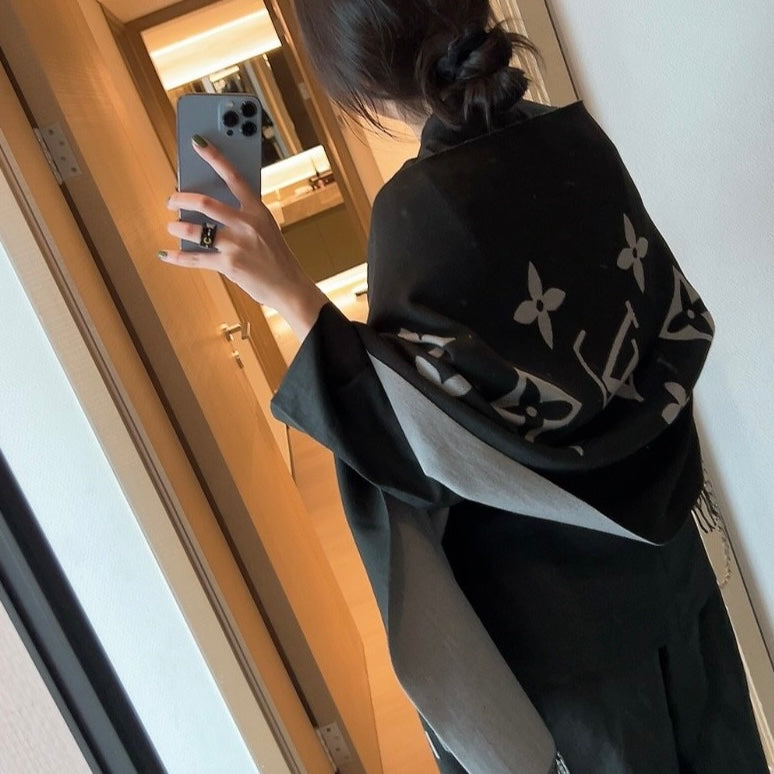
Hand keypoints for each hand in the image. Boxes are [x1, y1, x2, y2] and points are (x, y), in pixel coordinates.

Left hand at [160, 136, 326, 339]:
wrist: (289, 287)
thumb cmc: (276, 258)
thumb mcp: (266, 230)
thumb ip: (244, 217)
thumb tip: (210, 210)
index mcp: (258, 211)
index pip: (234, 176)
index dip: (214, 157)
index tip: (197, 142)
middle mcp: (246, 224)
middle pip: (205, 202)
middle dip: (181, 199)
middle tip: (171, 201)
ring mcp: (237, 245)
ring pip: (196, 230)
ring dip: (177, 227)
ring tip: (172, 227)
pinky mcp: (228, 265)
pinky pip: (195, 258)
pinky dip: (177, 257)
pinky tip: (166, 254)